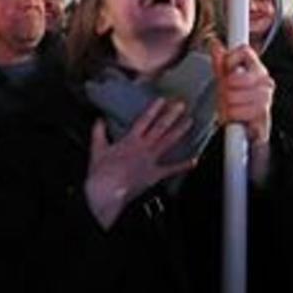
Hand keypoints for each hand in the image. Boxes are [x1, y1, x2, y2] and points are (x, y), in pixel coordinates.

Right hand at [84, 100, 195, 229]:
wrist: (107, 193)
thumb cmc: (101, 173)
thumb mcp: (97, 149)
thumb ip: (98, 132)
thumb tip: (99, 120)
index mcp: (130, 141)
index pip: (144, 120)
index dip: (154, 109)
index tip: (162, 99)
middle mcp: (144, 148)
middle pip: (160, 128)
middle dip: (171, 115)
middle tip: (181, 105)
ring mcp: (151, 161)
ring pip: (168, 143)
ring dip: (179, 132)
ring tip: (189, 122)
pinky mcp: (154, 175)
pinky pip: (171, 170)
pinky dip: (183, 166)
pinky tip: (194, 161)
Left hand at [209, 38, 274, 146]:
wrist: (246, 128)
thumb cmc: (237, 101)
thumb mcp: (225, 79)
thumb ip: (220, 62)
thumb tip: (214, 43)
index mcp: (257, 68)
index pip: (244, 50)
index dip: (230, 59)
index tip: (226, 70)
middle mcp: (265, 81)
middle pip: (235, 77)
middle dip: (224, 89)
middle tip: (224, 96)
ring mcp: (266, 99)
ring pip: (234, 96)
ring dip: (227, 105)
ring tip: (228, 108)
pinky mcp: (264, 117)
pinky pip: (239, 113)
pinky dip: (232, 116)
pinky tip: (234, 117)